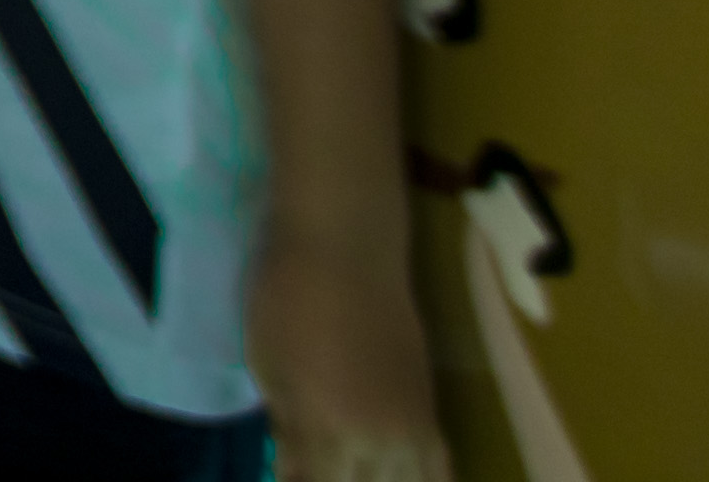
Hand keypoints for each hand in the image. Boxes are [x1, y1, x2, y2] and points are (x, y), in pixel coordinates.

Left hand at [243, 212, 447, 481]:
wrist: (346, 249)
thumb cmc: (288, 300)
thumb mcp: (269, 371)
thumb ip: (288, 433)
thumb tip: (295, 472)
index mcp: (328, 433)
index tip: (292, 475)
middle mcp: (380, 441)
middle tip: (323, 469)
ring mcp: (414, 426)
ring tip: (363, 470)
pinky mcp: (432, 406)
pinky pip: (439, 463)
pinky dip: (424, 477)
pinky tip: (402, 474)